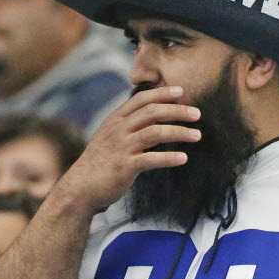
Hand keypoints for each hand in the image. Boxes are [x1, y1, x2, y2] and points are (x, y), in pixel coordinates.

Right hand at [55, 85, 199, 212]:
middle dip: (177, 111)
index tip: (181, 91)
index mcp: (115, 120)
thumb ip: (129, 127)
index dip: (162, 93)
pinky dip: (169, 158)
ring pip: (155, 133)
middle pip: (152, 112)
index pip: (141, 99)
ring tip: (197, 135)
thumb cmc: (99, 163)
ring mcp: (121, 148)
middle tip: (197, 113)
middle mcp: (118, 130)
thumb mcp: (110, 138)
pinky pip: (151, 159)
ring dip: (179, 132)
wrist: (80, 187)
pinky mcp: (125, 166)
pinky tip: (183, 158)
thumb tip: (155, 121)